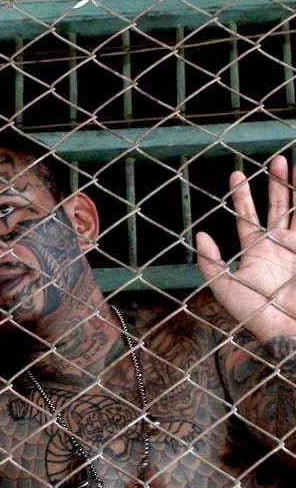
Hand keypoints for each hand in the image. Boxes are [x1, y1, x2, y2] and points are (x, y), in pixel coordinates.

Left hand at [197, 156, 295, 343]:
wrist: (286, 328)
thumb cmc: (255, 312)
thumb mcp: (224, 288)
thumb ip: (209, 263)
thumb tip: (200, 235)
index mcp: (257, 250)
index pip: (247, 216)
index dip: (242, 196)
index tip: (236, 174)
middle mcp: (279, 245)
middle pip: (278, 206)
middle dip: (276, 183)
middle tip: (275, 159)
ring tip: (291, 164)